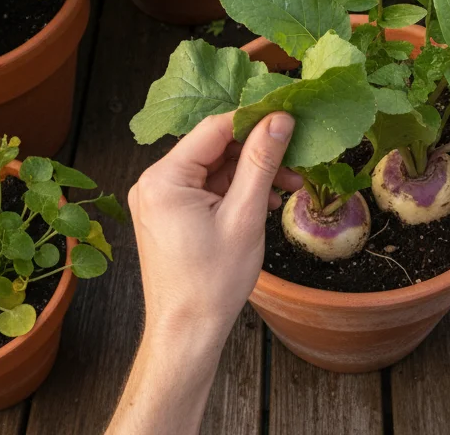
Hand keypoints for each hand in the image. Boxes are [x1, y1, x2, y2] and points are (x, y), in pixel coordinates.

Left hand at [127, 111, 300, 347]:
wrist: (188, 331)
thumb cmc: (212, 282)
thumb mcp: (244, 216)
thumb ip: (260, 163)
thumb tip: (279, 120)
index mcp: (163, 178)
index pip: (214, 129)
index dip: (254, 120)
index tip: (289, 118)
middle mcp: (153, 182)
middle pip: (214, 148)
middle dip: (256, 153)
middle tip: (296, 161)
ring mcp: (159, 199)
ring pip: (213, 169)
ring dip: (250, 174)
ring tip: (287, 187)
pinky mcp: (168, 214)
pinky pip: (206, 189)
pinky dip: (235, 191)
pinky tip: (265, 201)